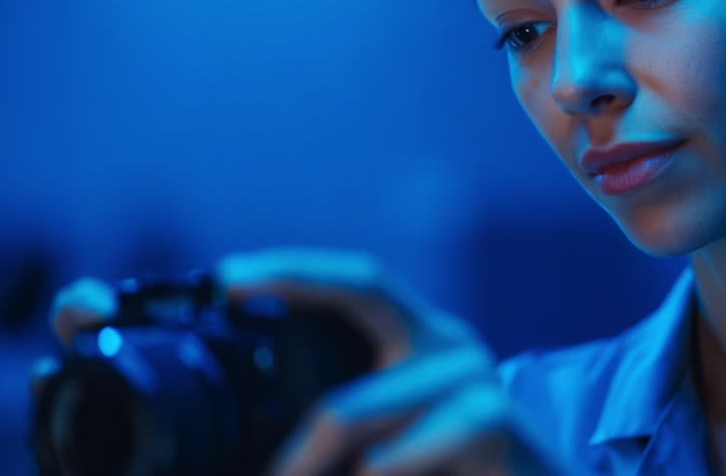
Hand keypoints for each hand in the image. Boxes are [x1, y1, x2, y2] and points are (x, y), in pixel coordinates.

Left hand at [34, 249, 566, 475]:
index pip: (354, 285)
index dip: (292, 271)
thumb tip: (235, 452)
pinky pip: (424, 436)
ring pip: (359, 405)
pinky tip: (371, 473)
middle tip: (228, 287)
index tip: (224, 277)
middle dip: (293, 278)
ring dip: (304, 457)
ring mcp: (475, 380)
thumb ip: (328, 435)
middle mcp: (445, 345)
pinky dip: (395, 464)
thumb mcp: (377, 450)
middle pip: (367, 287)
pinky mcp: (501, 423)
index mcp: (416, 343)